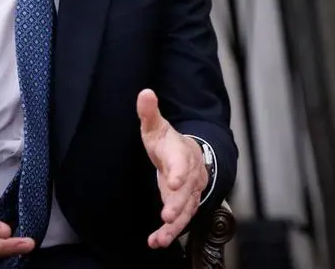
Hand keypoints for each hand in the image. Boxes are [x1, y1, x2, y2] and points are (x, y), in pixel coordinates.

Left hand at [137, 89, 208, 248]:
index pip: (181, 163)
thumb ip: (149, 113)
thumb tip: (144, 93)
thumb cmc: (169, 142)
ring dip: (175, 224)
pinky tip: (157, 241)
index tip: (174, 182)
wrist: (190, 154)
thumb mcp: (156, 126)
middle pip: (186, 191)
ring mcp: (189, 192)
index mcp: (180, 153)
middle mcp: (189, 174)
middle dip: (178, 204)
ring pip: (187, 209)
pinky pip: (182, 220)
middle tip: (168, 216)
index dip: (179, 173)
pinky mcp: (185, 205)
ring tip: (161, 237)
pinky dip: (171, 232)